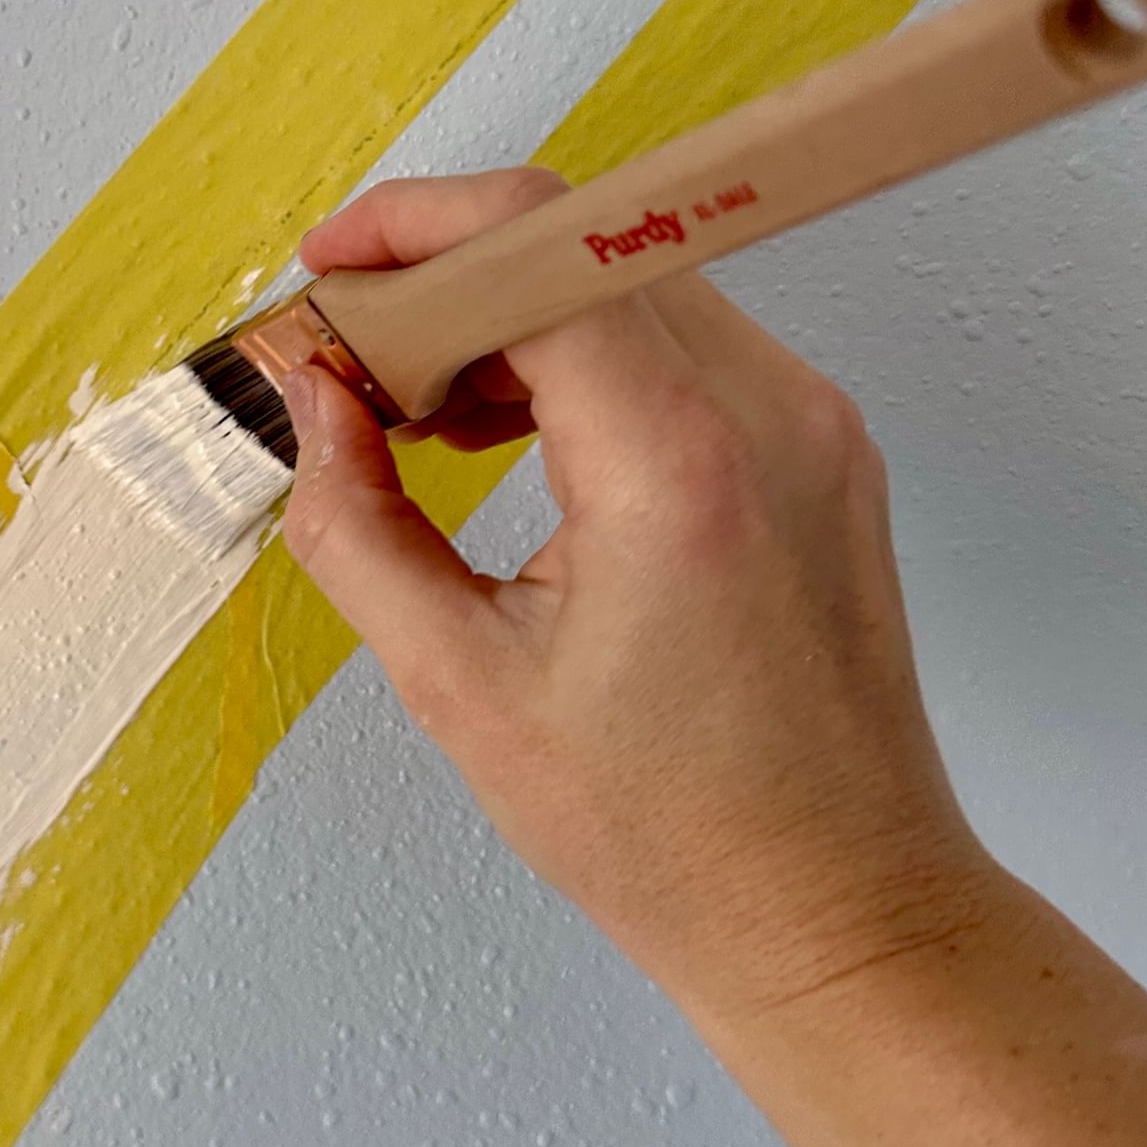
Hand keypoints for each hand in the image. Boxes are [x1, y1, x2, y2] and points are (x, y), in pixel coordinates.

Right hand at [281, 167, 996, 1020]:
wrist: (834, 911)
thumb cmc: (670, 833)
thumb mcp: (462, 688)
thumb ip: (359, 525)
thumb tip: (311, 406)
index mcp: (676, 461)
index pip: (534, 245)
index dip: (409, 234)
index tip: (328, 277)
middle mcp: (766, 410)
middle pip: (581, 241)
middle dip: (446, 272)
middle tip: (353, 357)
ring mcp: (811, 421)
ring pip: (633, 278)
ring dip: (511, 311)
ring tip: (419, 407)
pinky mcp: (823, 447)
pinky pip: (683, 341)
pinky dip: (583, 354)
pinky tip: (511, 430)